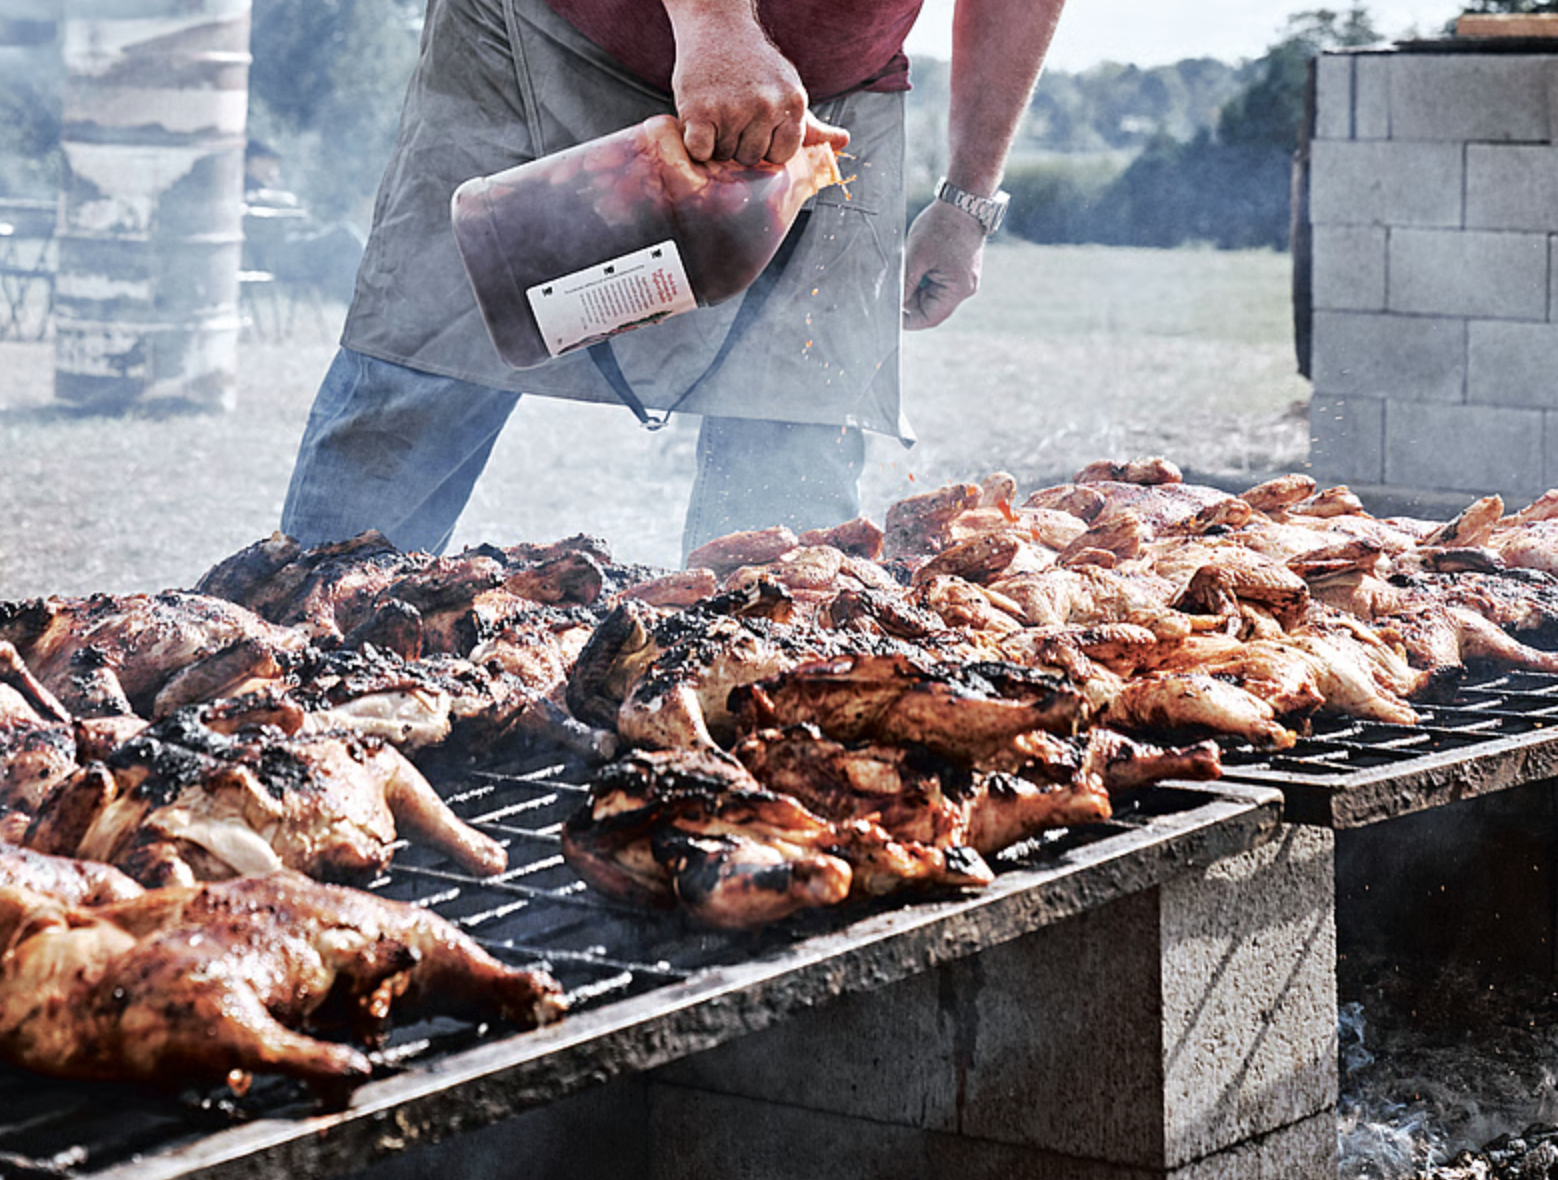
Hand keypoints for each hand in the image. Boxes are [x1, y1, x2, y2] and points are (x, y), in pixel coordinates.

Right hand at [670, 14, 828, 164]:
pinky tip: (699, 121)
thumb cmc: (754, 65)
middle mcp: (767, 106)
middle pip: (751, 157)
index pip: (782, 155)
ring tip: (716, 111)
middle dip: (739, 143)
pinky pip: (699, 151)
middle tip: (731, 113)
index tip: (755, 127)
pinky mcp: (700, 111)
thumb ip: (811, 125)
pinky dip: (695, 144)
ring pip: (724, 155)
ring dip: (716, 141)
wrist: (717, 25)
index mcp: (793, 102)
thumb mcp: (787, 89)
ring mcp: (733, 109)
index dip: (765, 146)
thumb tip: (843, 142)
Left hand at [902, 198, 987, 330]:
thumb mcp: (916, 257)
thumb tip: (894, 304)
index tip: (891, 315)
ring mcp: (966, 279)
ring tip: (911, 264)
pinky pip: (940, 281)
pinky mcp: (962, 269)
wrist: (964, 201)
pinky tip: (920, 260)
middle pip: (932, 307)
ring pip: (934, 294)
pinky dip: (926, 275)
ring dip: (918, 285)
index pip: (929, 318)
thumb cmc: (941, 226)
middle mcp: (966, 288)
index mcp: (958, 289)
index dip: (908, 320)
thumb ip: (905, 284)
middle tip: (896, 280)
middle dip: (912, 297)